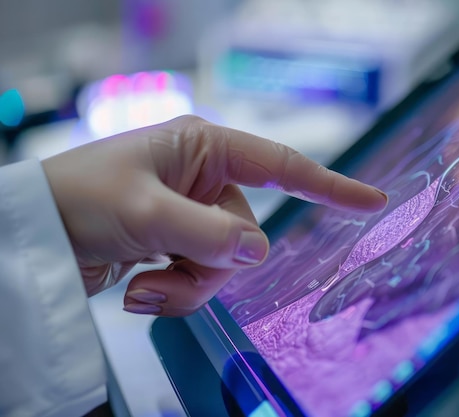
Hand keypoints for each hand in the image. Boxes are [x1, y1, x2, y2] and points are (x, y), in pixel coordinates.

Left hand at [42, 115, 386, 315]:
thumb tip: (260, 251)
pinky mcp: (176, 244)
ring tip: (143, 286)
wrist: (31, 232)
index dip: (331, 185)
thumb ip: (211, 233)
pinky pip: (201, 279)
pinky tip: (138, 290)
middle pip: (247, 235)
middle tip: (166, 268)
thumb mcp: (147, 211)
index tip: (372, 200)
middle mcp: (203, 179)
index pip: (283, 165)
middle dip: (212, 265)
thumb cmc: (78, 199)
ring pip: (226, 266)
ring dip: (188, 285)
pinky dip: (175, 293)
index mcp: (204, 148)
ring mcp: (191, 215)